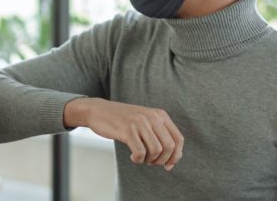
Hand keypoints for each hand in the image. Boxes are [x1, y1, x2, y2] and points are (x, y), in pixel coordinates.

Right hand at [64, 98, 183, 170]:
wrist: (98, 110)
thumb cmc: (122, 120)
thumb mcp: (144, 121)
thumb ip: (159, 134)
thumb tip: (171, 160)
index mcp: (160, 115)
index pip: (178, 139)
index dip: (176, 156)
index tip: (168, 166)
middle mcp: (152, 117)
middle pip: (169, 147)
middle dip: (162, 160)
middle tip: (150, 162)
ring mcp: (140, 123)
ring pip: (156, 151)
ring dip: (149, 160)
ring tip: (140, 158)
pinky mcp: (127, 130)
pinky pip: (140, 152)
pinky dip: (138, 159)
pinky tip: (132, 157)